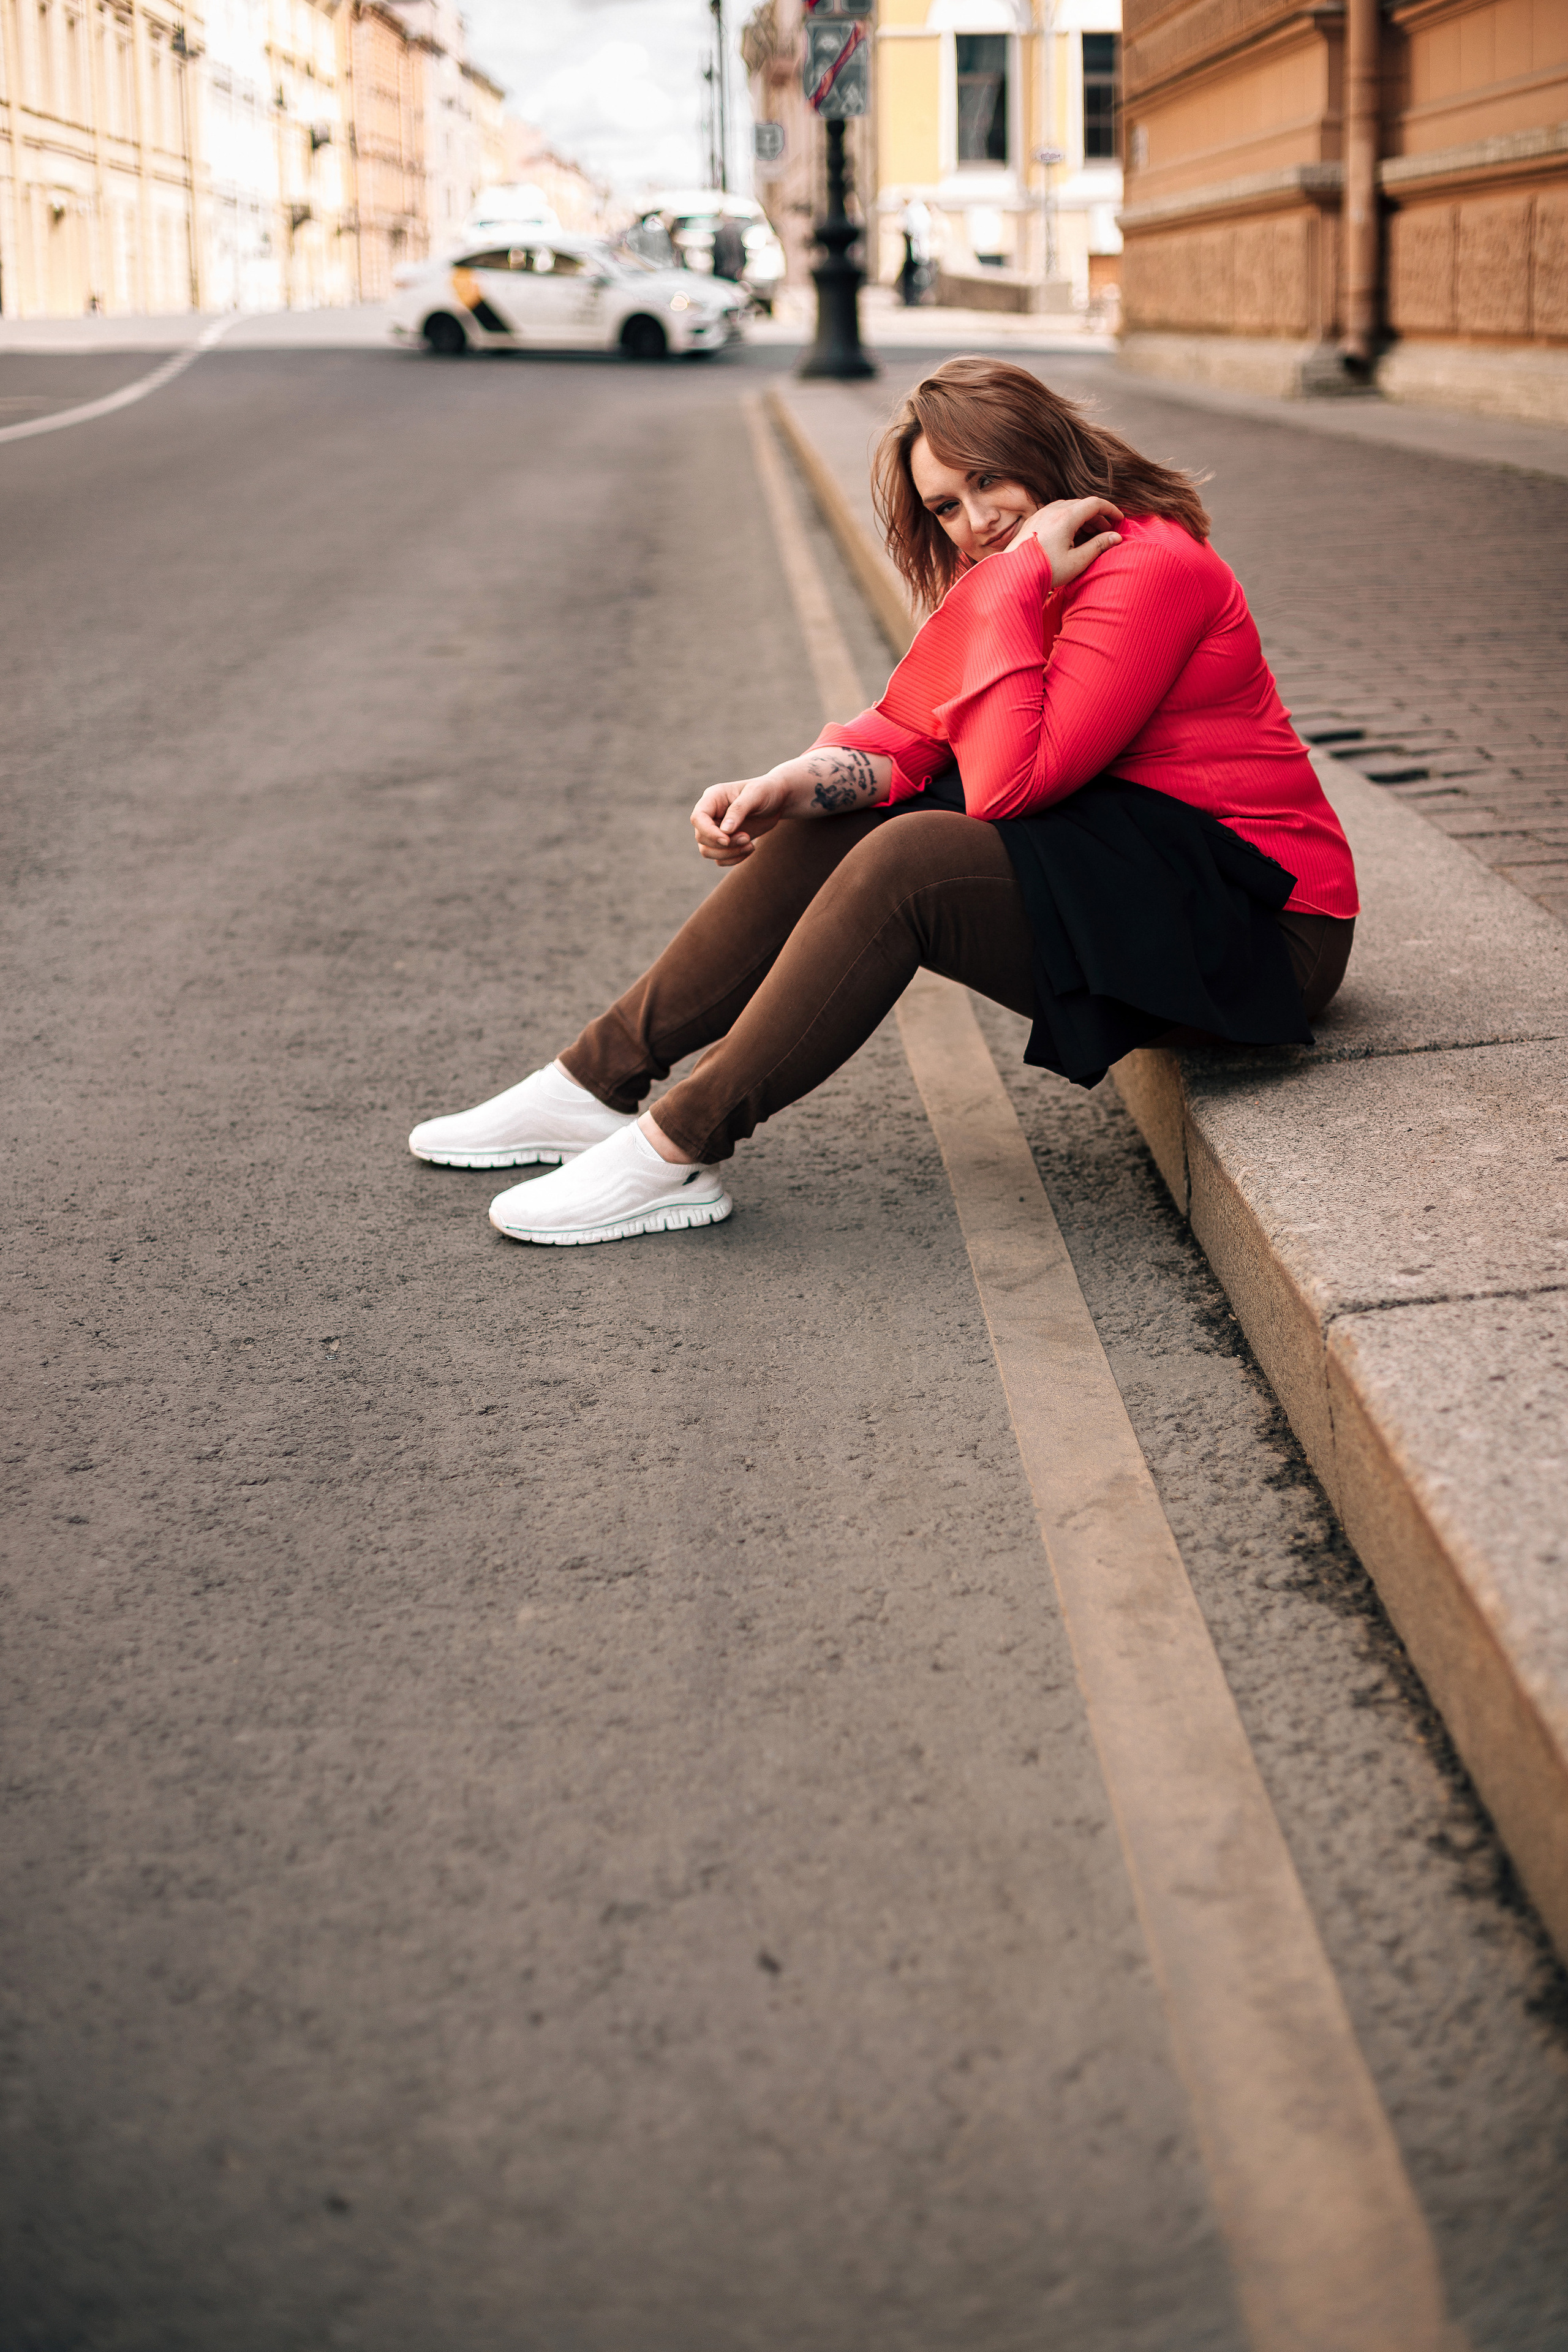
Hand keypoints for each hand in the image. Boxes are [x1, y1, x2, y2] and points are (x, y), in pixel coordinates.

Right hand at [690, 771, 794, 864]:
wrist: (777, 800)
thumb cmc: (766, 791)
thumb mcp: (756, 794)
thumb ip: (739, 810)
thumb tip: (725, 830)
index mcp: (713, 798)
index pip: (698, 818)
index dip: (708, 832)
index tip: (727, 840)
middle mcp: (710, 814)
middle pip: (701, 838)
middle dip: (724, 845)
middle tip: (747, 838)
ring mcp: (716, 829)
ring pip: (707, 851)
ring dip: (729, 854)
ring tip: (750, 845)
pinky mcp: (725, 841)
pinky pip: (719, 859)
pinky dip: (734, 859)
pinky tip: (750, 849)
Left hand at [1005, 496, 1122, 588]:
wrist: (1013, 575)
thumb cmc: (1045, 570)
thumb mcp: (1077, 561)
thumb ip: (1098, 546)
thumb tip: (1115, 537)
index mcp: (1066, 516)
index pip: (1095, 504)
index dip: (1111, 510)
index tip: (1120, 519)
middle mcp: (1053, 510)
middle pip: (1082, 505)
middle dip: (1097, 516)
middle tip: (1106, 531)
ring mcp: (1041, 514)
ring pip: (1069, 508)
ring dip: (1083, 518)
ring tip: (1090, 534)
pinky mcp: (1033, 521)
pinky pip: (1056, 513)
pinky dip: (1069, 520)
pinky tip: (1071, 536)